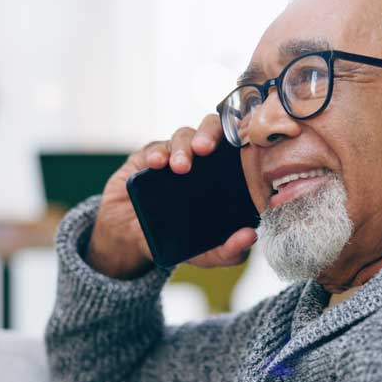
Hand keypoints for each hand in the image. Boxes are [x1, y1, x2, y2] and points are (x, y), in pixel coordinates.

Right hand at [86, 114, 257, 279]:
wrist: (131, 240)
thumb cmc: (176, 239)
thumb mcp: (205, 253)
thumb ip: (228, 250)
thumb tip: (250, 236)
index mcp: (223, 174)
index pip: (239, 146)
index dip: (243, 138)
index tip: (244, 148)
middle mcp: (202, 160)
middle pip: (212, 129)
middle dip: (210, 133)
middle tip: (205, 149)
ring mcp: (175, 155)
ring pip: (184, 135)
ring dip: (182, 147)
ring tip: (179, 167)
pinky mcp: (149, 156)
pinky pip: (155, 147)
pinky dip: (157, 153)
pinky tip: (155, 164)